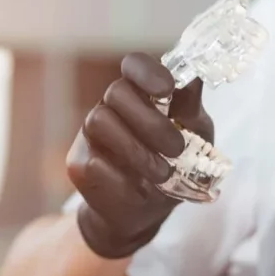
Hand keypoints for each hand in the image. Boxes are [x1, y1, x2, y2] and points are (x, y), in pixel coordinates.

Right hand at [67, 53, 214, 258]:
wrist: (150, 210)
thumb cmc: (175, 165)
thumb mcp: (195, 137)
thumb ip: (191, 110)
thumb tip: (195, 78)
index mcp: (141, 95)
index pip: (134, 65)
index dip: (147, 72)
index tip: (166, 89)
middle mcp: (111, 108)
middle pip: (116, 92)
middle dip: (152, 122)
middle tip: (177, 149)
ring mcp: (91, 135)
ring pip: (99, 122)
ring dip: (138, 152)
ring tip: (163, 174)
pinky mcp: (79, 165)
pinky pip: (95, 163)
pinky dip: (125, 180)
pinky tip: (141, 190)